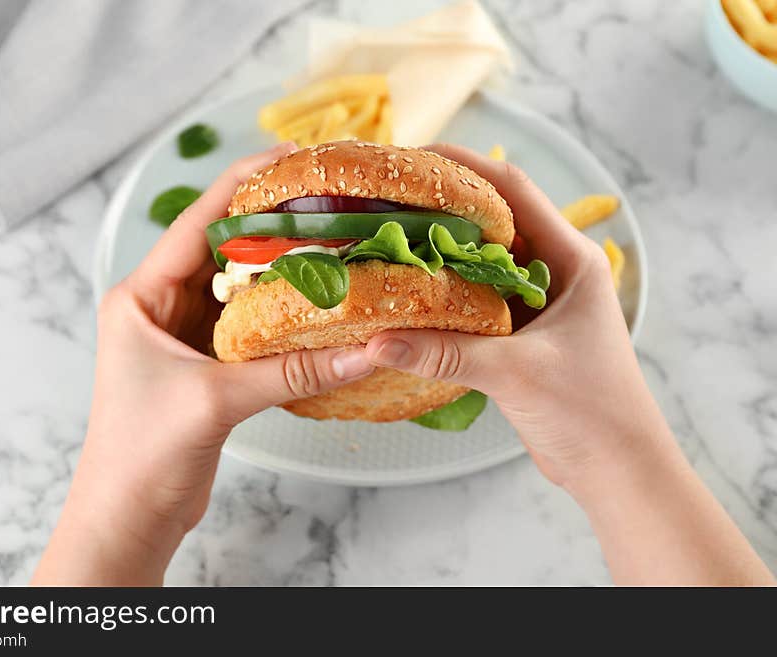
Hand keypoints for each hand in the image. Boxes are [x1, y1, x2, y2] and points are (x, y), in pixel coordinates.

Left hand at [32, 143, 372, 584]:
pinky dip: (286, 315)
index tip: (293, 160)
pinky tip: (322, 304)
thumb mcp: (216, 402)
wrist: (129, 516)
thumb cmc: (141, 456)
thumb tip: (365, 351)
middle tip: (328, 199)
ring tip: (335, 241)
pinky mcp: (210, 364)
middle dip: (273, 223)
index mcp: (142, 296)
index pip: (198, 222)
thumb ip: (293, 373)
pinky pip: (253, 325)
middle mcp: (162, 306)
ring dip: (284, 269)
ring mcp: (187, 335)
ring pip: (243, 287)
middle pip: (224, 247)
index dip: (245, 185)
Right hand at [364, 145, 773, 584]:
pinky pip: (472, 303)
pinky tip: (404, 298)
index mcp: (569, 260)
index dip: (464, 165)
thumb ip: (447, 353)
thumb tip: (377, 341)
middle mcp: (551, 272)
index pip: (512, 190)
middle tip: (385, 199)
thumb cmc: (592, 411)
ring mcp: (533, 304)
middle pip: (490, 221)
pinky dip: (441, 298)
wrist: (615, 468)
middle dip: (440, 207)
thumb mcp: (518, 373)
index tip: (414, 156)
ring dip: (437, 255)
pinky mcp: (517, 336)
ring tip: (384, 242)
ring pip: (477, 264)